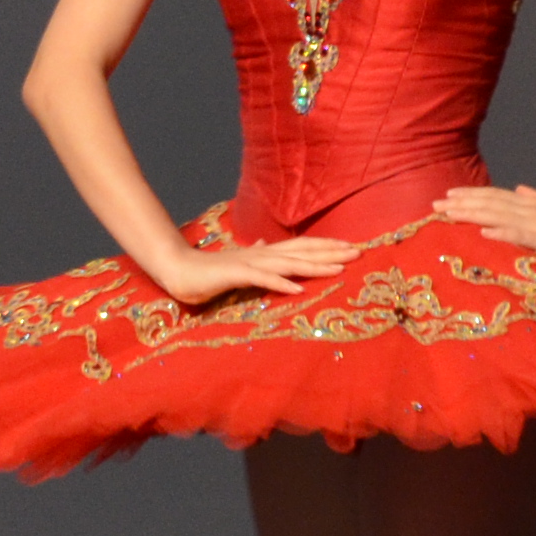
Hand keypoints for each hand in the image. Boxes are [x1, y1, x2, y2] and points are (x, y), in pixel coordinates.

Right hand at [144, 234, 355, 306]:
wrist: (176, 270)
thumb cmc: (206, 272)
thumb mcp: (235, 266)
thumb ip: (252, 258)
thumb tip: (262, 245)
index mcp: (263, 253)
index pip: (301, 247)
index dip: (326, 246)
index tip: (350, 247)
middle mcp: (261, 254)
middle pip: (302, 251)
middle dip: (331, 252)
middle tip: (359, 251)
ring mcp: (249, 263)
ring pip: (288, 263)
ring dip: (315, 266)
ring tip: (340, 269)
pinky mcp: (235, 275)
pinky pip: (262, 279)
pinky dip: (281, 283)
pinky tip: (299, 290)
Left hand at [440, 183, 535, 278]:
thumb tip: (518, 189)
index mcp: (530, 205)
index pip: (494, 196)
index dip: (470, 194)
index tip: (447, 195)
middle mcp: (530, 210)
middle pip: (490, 203)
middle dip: (462, 203)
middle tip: (435, 204)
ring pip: (499, 216)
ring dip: (473, 213)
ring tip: (450, 213)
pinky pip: (520, 235)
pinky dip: (502, 232)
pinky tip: (484, 232)